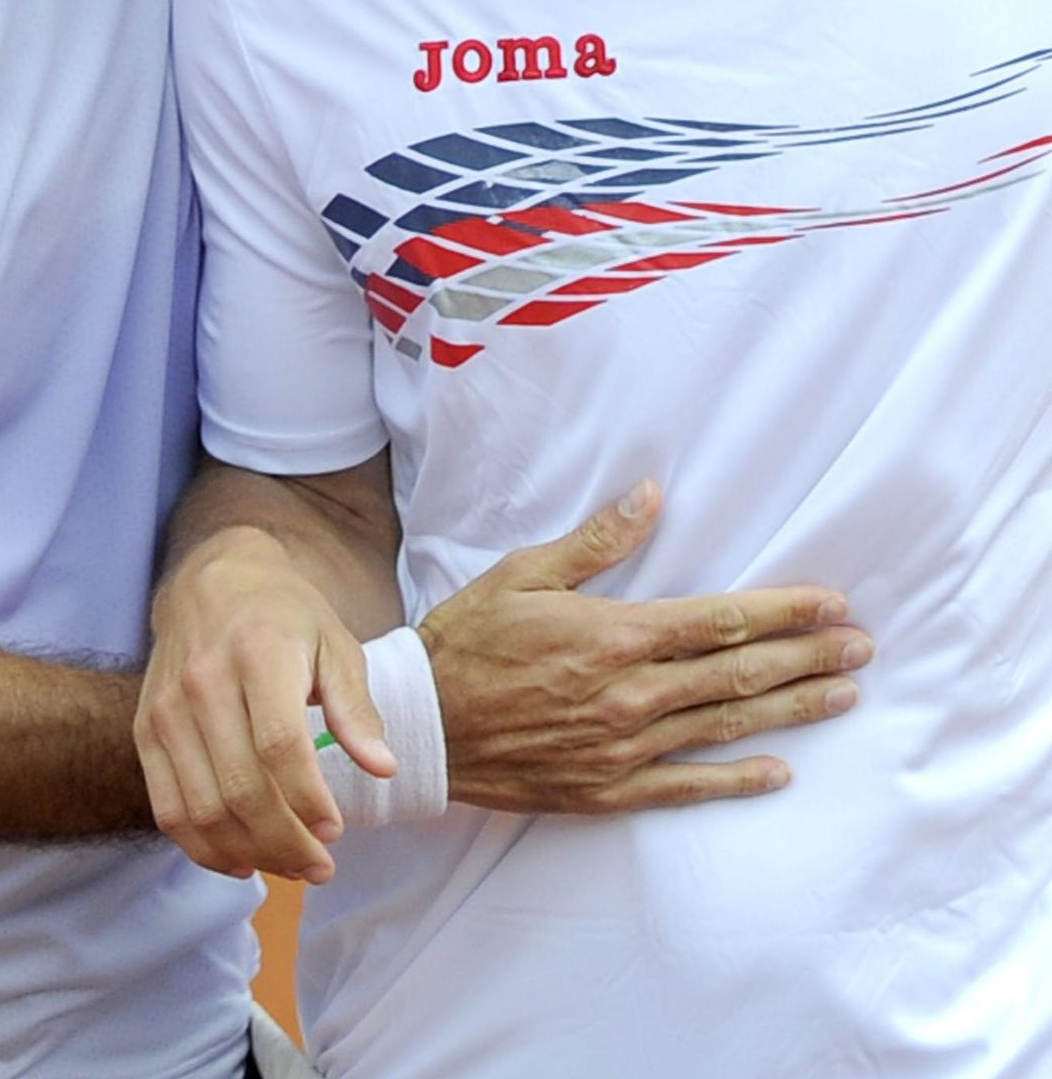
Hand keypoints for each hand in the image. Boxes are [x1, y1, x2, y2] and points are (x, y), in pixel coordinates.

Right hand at [136, 526, 393, 884]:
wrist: (212, 579)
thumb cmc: (286, 615)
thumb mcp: (335, 643)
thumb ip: (356, 707)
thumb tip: (384, 768)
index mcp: (258, 653)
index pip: (279, 746)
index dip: (308, 800)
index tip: (336, 830)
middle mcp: (204, 681)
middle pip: (240, 788)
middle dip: (285, 842)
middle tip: (321, 865)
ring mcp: (167, 709)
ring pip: (202, 809)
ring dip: (249, 854)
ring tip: (290, 866)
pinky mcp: (145, 731)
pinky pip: (167, 809)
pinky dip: (202, 848)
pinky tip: (241, 861)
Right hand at [420, 480, 871, 813]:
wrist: (422, 725)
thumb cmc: (469, 639)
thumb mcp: (525, 573)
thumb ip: (597, 540)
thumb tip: (650, 496)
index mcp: (617, 634)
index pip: (721, 618)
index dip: (784, 610)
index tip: (832, 603)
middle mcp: (633, 693)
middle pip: (740, 672)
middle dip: (808, 657)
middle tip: (863, 648)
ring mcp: (625, 746)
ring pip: (727, 725)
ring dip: (791, 709)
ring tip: (844, 695)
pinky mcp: (609, 789)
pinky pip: (688, 787)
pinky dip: (738, 781)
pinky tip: (779, 773)